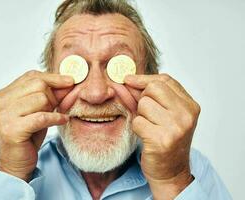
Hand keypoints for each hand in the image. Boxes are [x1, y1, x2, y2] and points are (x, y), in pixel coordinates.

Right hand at [0, 70, 73, 180]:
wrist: (17, 161)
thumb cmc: (29, 135)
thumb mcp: (41, 110)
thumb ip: (51, 95)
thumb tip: (69, 82)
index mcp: (5, 93)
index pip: (32, 76)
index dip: (53, 78)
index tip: (70, 80)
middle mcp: (2, 102)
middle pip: (38, 85)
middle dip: (53, 96)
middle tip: (56, 107)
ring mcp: (4, 115)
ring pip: (41, 99)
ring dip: (53, 108)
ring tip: (53, 117)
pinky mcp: (12, 129)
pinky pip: (42, 117)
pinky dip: (55, 118)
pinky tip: (62, 120)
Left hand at [124, 73, 199, 198]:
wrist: (171, 172)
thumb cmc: (165, 142)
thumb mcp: (159, 115)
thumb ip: (141, 97)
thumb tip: (122, 82)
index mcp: (190, 105)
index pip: (165, 80)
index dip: (144, 79)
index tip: (128, 79)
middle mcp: (187, 115)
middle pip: (153, 89)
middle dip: (143, 99)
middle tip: (148, 115)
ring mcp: (177, 127)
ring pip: (143, 104)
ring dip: (140, 116)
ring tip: (149, 127)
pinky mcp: (163, 140)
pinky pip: (138, 121)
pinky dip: (137, 128)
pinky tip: (146, 137)